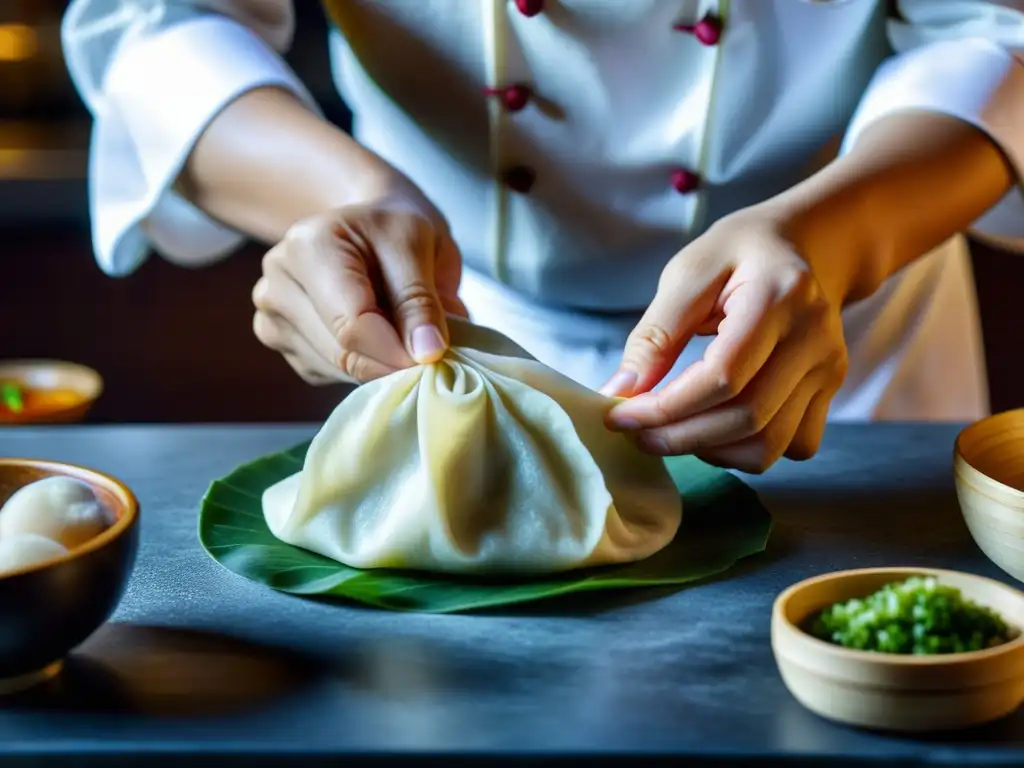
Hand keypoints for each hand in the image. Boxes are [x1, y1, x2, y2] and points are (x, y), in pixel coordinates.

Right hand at [251, 188, 466, 384]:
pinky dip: (360, 366)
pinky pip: (327, 373)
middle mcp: (277, 283)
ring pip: (335, 369)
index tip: (433, 356)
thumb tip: (426, 352)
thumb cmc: (394, 229)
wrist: (365, 226)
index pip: (351, 323)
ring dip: (378, 364)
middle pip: (341, 352)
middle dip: (391, 360)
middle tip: (427, 348)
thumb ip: (419, 299)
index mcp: (309, 246)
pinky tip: (372, 334)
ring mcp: (271, 316)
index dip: (396, 350)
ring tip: (399, 330)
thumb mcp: (419, 245)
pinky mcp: (279, 342)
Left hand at [601, 210, 848, 473]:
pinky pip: (794, 445)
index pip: (724, 376)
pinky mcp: (831, 389)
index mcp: (779, 295)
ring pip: (771, 444)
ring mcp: (829, 368)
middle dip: (680, 436)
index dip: (667, 408)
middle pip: (747, 418)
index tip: (620, 415)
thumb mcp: (688, 273)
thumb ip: (656, 333)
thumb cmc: (739, 253)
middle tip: (637, 434)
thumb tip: (622, 391)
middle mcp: (814, 338)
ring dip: (710, 450)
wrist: (801, 245)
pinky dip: (746, 452)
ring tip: (669, 434)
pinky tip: (712, 431)